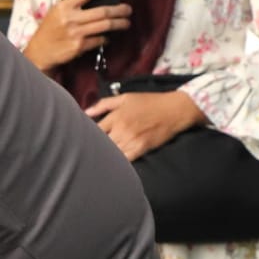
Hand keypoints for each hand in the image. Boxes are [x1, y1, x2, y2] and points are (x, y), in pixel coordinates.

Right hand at [22, 0, 130, 70]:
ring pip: (105, 26)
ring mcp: (75, 33)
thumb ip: (73, 6)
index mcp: (64, 6)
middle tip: (128, 9)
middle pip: (102, 11)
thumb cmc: (48, 31)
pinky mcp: (79, 46)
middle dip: (120, 10)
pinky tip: (108, 38)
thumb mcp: (56, 13)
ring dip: (119, 24)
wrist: (38, 53)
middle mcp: (70, 18)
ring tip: (126, 23)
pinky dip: (106, 39)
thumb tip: (98, 1)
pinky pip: (99, 40)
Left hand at [85, 89, 206, 161]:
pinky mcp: (141, 149)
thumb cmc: (149, 102)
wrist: (174, 109)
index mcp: (115, 117)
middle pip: (101, 144)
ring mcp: (131, 140)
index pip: (94, 131)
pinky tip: (117, 159)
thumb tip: (85, 112)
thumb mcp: (125, 98)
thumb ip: (103, 104)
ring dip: (107, 154)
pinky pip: (124, 159)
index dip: (89, 135)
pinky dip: (119, 160)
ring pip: (111, 152)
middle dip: (97, 145)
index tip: (87, 137)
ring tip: (104, 155)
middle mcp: (121, 129)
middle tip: (94, 148)